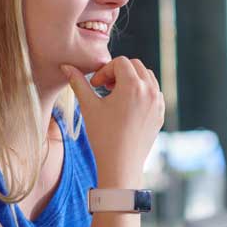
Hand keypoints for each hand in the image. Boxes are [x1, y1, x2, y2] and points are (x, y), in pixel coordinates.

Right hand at [62, 57, 164, 186]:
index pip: (120, 62)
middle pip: (136, 66)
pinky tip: (127, 107)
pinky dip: (142, 92)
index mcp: (133, 85)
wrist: (121, 164)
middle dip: (119, 72)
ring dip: (132, 80)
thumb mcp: (89, 106)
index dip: (104, 70)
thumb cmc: (103, 135)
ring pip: (147, 77)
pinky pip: (154, 93)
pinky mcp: (160, 113)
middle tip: (105, 88)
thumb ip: (78, 82)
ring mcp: (158, 102)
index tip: (95, 86)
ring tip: (116, 96)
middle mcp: (150, 91)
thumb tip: (66, 66)